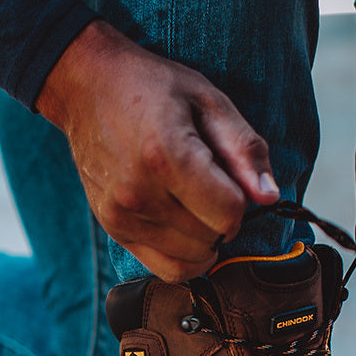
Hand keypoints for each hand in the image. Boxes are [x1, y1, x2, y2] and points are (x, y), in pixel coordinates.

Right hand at [36, 20, 279, 281]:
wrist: (86, 86)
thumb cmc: (151, 88)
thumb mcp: (209, 100)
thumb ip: (244, 149)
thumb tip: (268, 197)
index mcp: (166, 156)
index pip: (229, 213)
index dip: (241, 200)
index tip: (229, 178)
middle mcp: (139, 193)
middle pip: (212, 238)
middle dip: (222, 218)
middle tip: (207, 185)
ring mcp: (122, 216)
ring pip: (193, 258)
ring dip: (204, 237)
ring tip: (190, 200)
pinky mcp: (114, 229)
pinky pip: (167, 268)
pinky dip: (185, 255)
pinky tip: (182, 226)